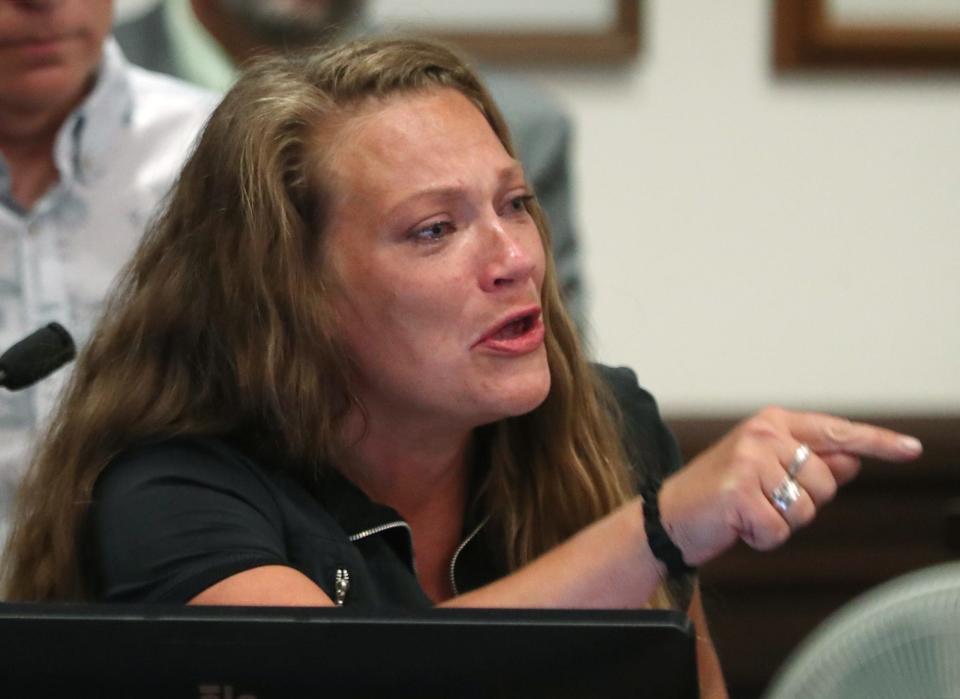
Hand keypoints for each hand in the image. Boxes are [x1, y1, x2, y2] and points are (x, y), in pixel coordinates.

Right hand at [657, 407, 921, 565]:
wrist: (666, 518)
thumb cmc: (717, 496)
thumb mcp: (765, 473)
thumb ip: (809, 463)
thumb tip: (852, 460)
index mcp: (770, 423)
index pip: (835, 431)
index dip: (876, 442)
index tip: (910, 449)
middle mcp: (761, 434)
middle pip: (825, 481)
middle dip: (801, 502)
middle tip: (761, 500)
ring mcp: (748, 461)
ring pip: (806, 509)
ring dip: (781, 522)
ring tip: (748, 512)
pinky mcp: (738, 492)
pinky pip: (780, 531)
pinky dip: (762, 539)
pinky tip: (737, 525)